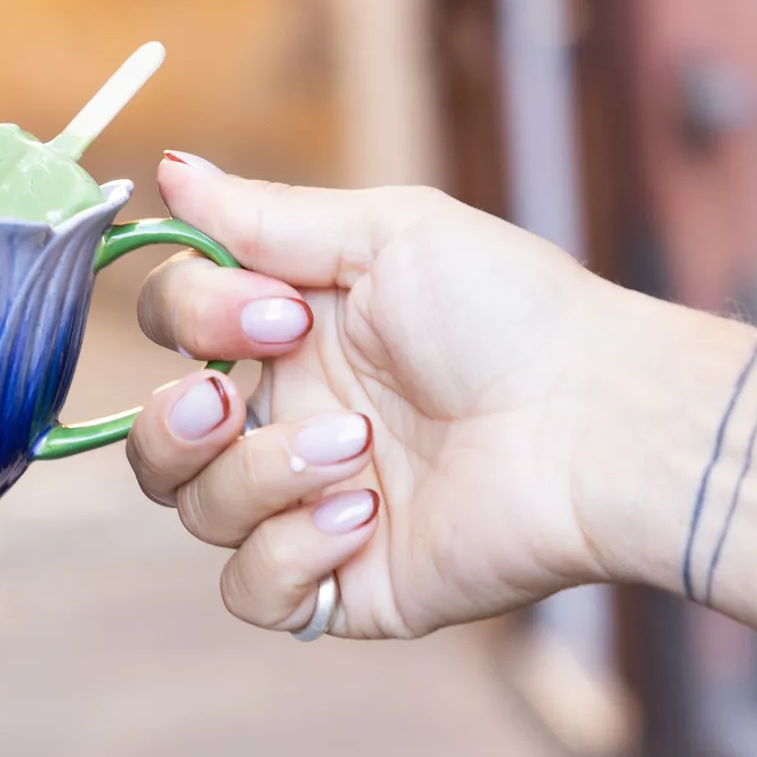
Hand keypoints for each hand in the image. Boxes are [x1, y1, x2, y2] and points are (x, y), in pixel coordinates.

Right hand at [126, 156, 617, 638]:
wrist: (597, 421)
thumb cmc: (511, 311)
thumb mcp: (388, 234)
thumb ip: (265, 214)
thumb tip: (170, 167)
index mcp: (292, 332)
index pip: (176, 325)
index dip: (192, 316)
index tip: (275, 314)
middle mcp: (292, 417)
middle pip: (159, 438)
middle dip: (170, 422)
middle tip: (226, 400)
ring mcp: (315, 503)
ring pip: (198, 513)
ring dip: (261, 474)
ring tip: (357, 452)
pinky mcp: (348, 583)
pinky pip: (254, 590)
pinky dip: (287, 554)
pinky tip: (362, 517)